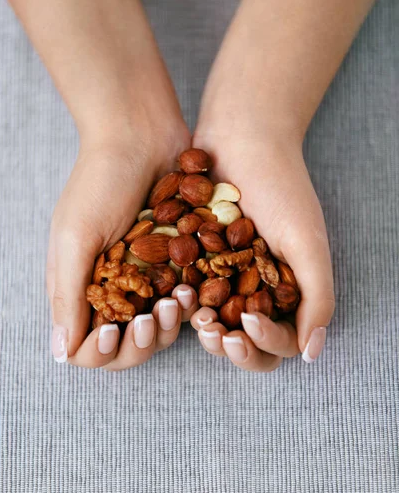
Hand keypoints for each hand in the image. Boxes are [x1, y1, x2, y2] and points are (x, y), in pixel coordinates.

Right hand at [46, 122, 198, 368]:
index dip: (100, 351)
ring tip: (174, 299)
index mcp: (80, 288)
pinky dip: (188, 306)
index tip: (114, 330)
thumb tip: (61, 352)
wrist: (142, 137)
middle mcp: (112, 291)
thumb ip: (68, 294)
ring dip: (167, 327)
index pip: (86, 348)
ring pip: (158, 334)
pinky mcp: (176, 267)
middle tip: (149, 318)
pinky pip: (184, 304)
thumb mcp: (75, 236)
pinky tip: (191, 290)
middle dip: (139, 344)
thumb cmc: (100, 182)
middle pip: (126, 349)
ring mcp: (145, 281)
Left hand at [190, 128, 334, 371]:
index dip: (266, 343)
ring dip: (205, 330)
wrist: (242, 139)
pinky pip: (188, 293)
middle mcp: (256, 288)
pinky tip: (176, 296)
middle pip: (245, 341)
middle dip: (232, 346)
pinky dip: (184, 302)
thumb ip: (317, 298)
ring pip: (214, 323)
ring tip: (197, 318)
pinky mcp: (195, 260)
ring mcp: (224, 276)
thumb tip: (312, 353)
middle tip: (215, 333)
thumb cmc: (281, 187)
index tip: (250, 322)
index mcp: (288, 290)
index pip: (280, 341)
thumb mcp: (307, 242)